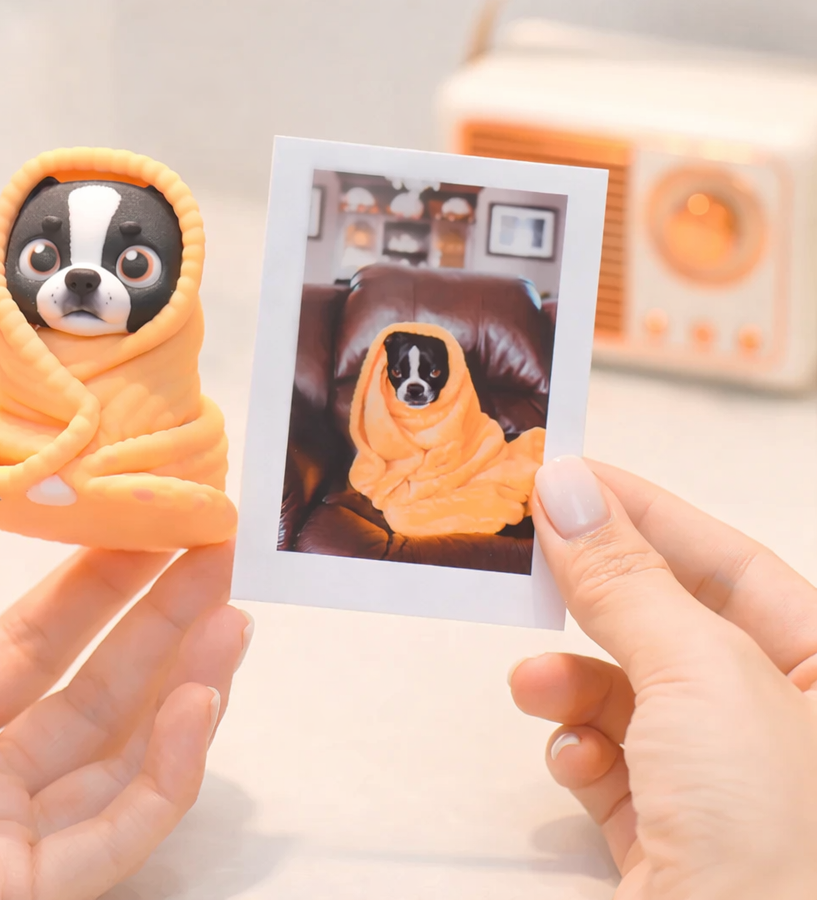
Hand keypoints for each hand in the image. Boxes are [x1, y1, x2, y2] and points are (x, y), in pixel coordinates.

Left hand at [0, 386, 251, 899]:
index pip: (29, 645)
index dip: (93, 579)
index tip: (147, 520)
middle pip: (90, 694)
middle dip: (159, 617)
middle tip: (216, 548)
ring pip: (117, 763)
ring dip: (182, 684)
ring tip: (234, 612)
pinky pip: (115, 840)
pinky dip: (172, 773)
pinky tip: (200, 698)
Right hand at [510, 457, 816, 899]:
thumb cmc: (779, 837)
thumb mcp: (701, 677)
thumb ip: (627, 578)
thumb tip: (567, 486)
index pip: (728, 561)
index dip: (643, 511)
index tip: (564, 474)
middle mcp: (787, 726)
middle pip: (671, 625)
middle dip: (596, 598)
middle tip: (525, 556)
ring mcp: (730, 786)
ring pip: (630, 696)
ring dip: (574, 684)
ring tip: (535, 686)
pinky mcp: (675, 839)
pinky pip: (613, 767)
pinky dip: (580, 754)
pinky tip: (570, 763)